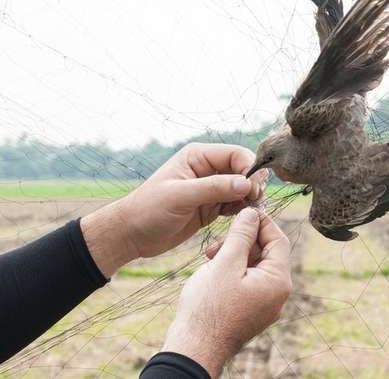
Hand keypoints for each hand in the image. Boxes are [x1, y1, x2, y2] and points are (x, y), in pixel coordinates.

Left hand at [80, 143, 268, 276]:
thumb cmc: (149, 210)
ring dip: (250, 199)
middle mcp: (207, 169)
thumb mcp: (180, 196)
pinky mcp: (212, 206)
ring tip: (252, 213)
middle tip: (256, 203)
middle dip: (253, 185)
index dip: (249, 169)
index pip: (236, 154)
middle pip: (243, 171)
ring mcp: (211, 188)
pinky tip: (243, 219)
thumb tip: (246, 183)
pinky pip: (235, 204)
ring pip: (242, 188)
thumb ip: (214, 188)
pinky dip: (242, 210)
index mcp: (198, 156)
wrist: (132, 234)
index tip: (253, 190)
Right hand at [161, 208, 291, 377]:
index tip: (243, 211)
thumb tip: (252, 213)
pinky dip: (231, 271)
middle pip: (266, 253)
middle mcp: (277, 293)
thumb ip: (241, 235)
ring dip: (233, 255)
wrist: (195, 347)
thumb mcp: (225, 263)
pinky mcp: (251, 310)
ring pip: (254, 266)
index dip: (261, 222)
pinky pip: (247, 281)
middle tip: (217, 241)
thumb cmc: (209, 307)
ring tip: (210, 257)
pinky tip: (212, 270)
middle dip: (242, 241)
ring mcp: (264, 304)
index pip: (278, 240)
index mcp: (277, 281)